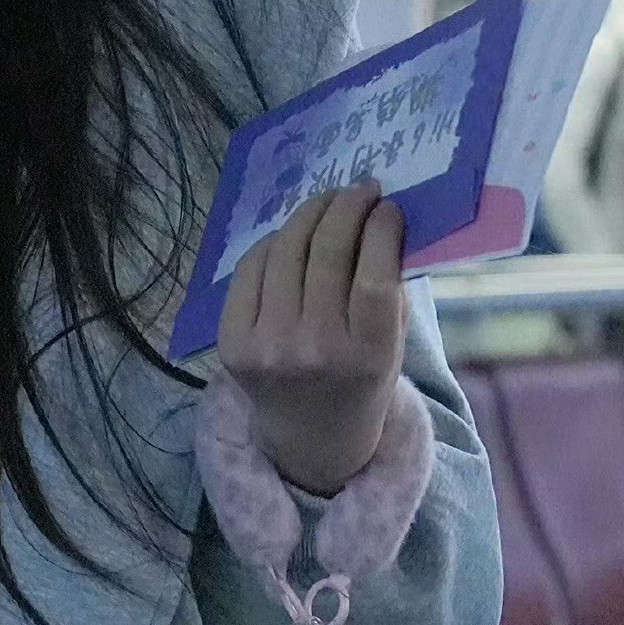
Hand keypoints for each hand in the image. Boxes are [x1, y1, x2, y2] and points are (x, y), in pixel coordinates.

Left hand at [215, 181, 407, 494]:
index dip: (381, 231)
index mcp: (367, 357)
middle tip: (361, 188)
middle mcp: (313, 351)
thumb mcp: (392, 344)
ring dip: (310, 214)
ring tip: (330, 200)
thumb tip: (380, 215)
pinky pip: (251, 269)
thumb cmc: (362, 378)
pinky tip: (293, 231)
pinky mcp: (232, 342)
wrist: (311, 436)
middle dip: (346, 208)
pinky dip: (273, 242)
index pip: (374, 278)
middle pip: (326, 255)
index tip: (389, 207)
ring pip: (285, 252)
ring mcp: (267, 346)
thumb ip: (389, 289)